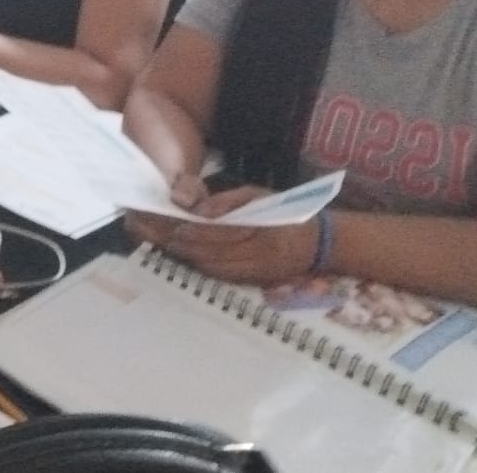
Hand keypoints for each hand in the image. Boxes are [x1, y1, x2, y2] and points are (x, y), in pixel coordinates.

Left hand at [128, 184, 319, 285]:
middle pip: (210, 254)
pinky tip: (183, 254)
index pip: (219, 234)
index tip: (172, 225)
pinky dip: (199, 265)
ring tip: (161, 242)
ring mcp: (255, 273)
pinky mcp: (252, 282)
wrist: (320, 244)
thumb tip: (199, 211)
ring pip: (211, 267)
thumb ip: (229, 202)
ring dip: (185, 256)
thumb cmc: (288, 212)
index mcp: (261, 232)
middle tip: (156, 233)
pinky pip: (219, 275)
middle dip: (181, 244)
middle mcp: (257, 257)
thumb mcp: (261, 196)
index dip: (193, 232)